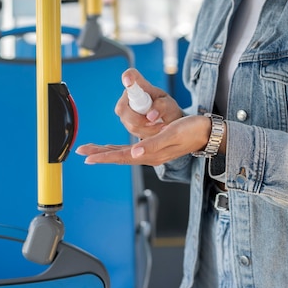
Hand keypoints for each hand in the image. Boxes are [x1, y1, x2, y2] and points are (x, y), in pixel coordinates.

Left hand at [76, 114, 211, 165]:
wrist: (206, 132)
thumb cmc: (191, 130)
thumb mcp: (172, 134)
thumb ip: (153, 144)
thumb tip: (133, 152)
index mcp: (152, 154)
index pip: (122, 156)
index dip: (104, 156)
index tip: (88, 156)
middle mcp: (149, 156)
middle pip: (119, 156)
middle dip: (100, 154)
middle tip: (81, 152)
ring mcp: (152, 153)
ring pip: (124, 154)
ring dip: (107, 151)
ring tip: (92, 151)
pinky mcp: (154, 147)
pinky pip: (131, 150)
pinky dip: (119, 149)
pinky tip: (114, 148)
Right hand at [115, 68, 182, 139]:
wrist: (167, 120)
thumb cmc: (167, 107)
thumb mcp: (169, 104)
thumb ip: (162, 106)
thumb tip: (150, 116)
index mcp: (140, 86)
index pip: (130, 76)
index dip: (127, 77)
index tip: (128, 80)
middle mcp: (128, 98)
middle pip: (122, 109)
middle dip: (140, 119)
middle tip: (156, 120)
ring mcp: (125, 112)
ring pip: (131, 124)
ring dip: (149, 128)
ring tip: (162, 125)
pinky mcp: (127, 124)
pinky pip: (135, 132)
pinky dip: (148, 133)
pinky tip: (158, 130)